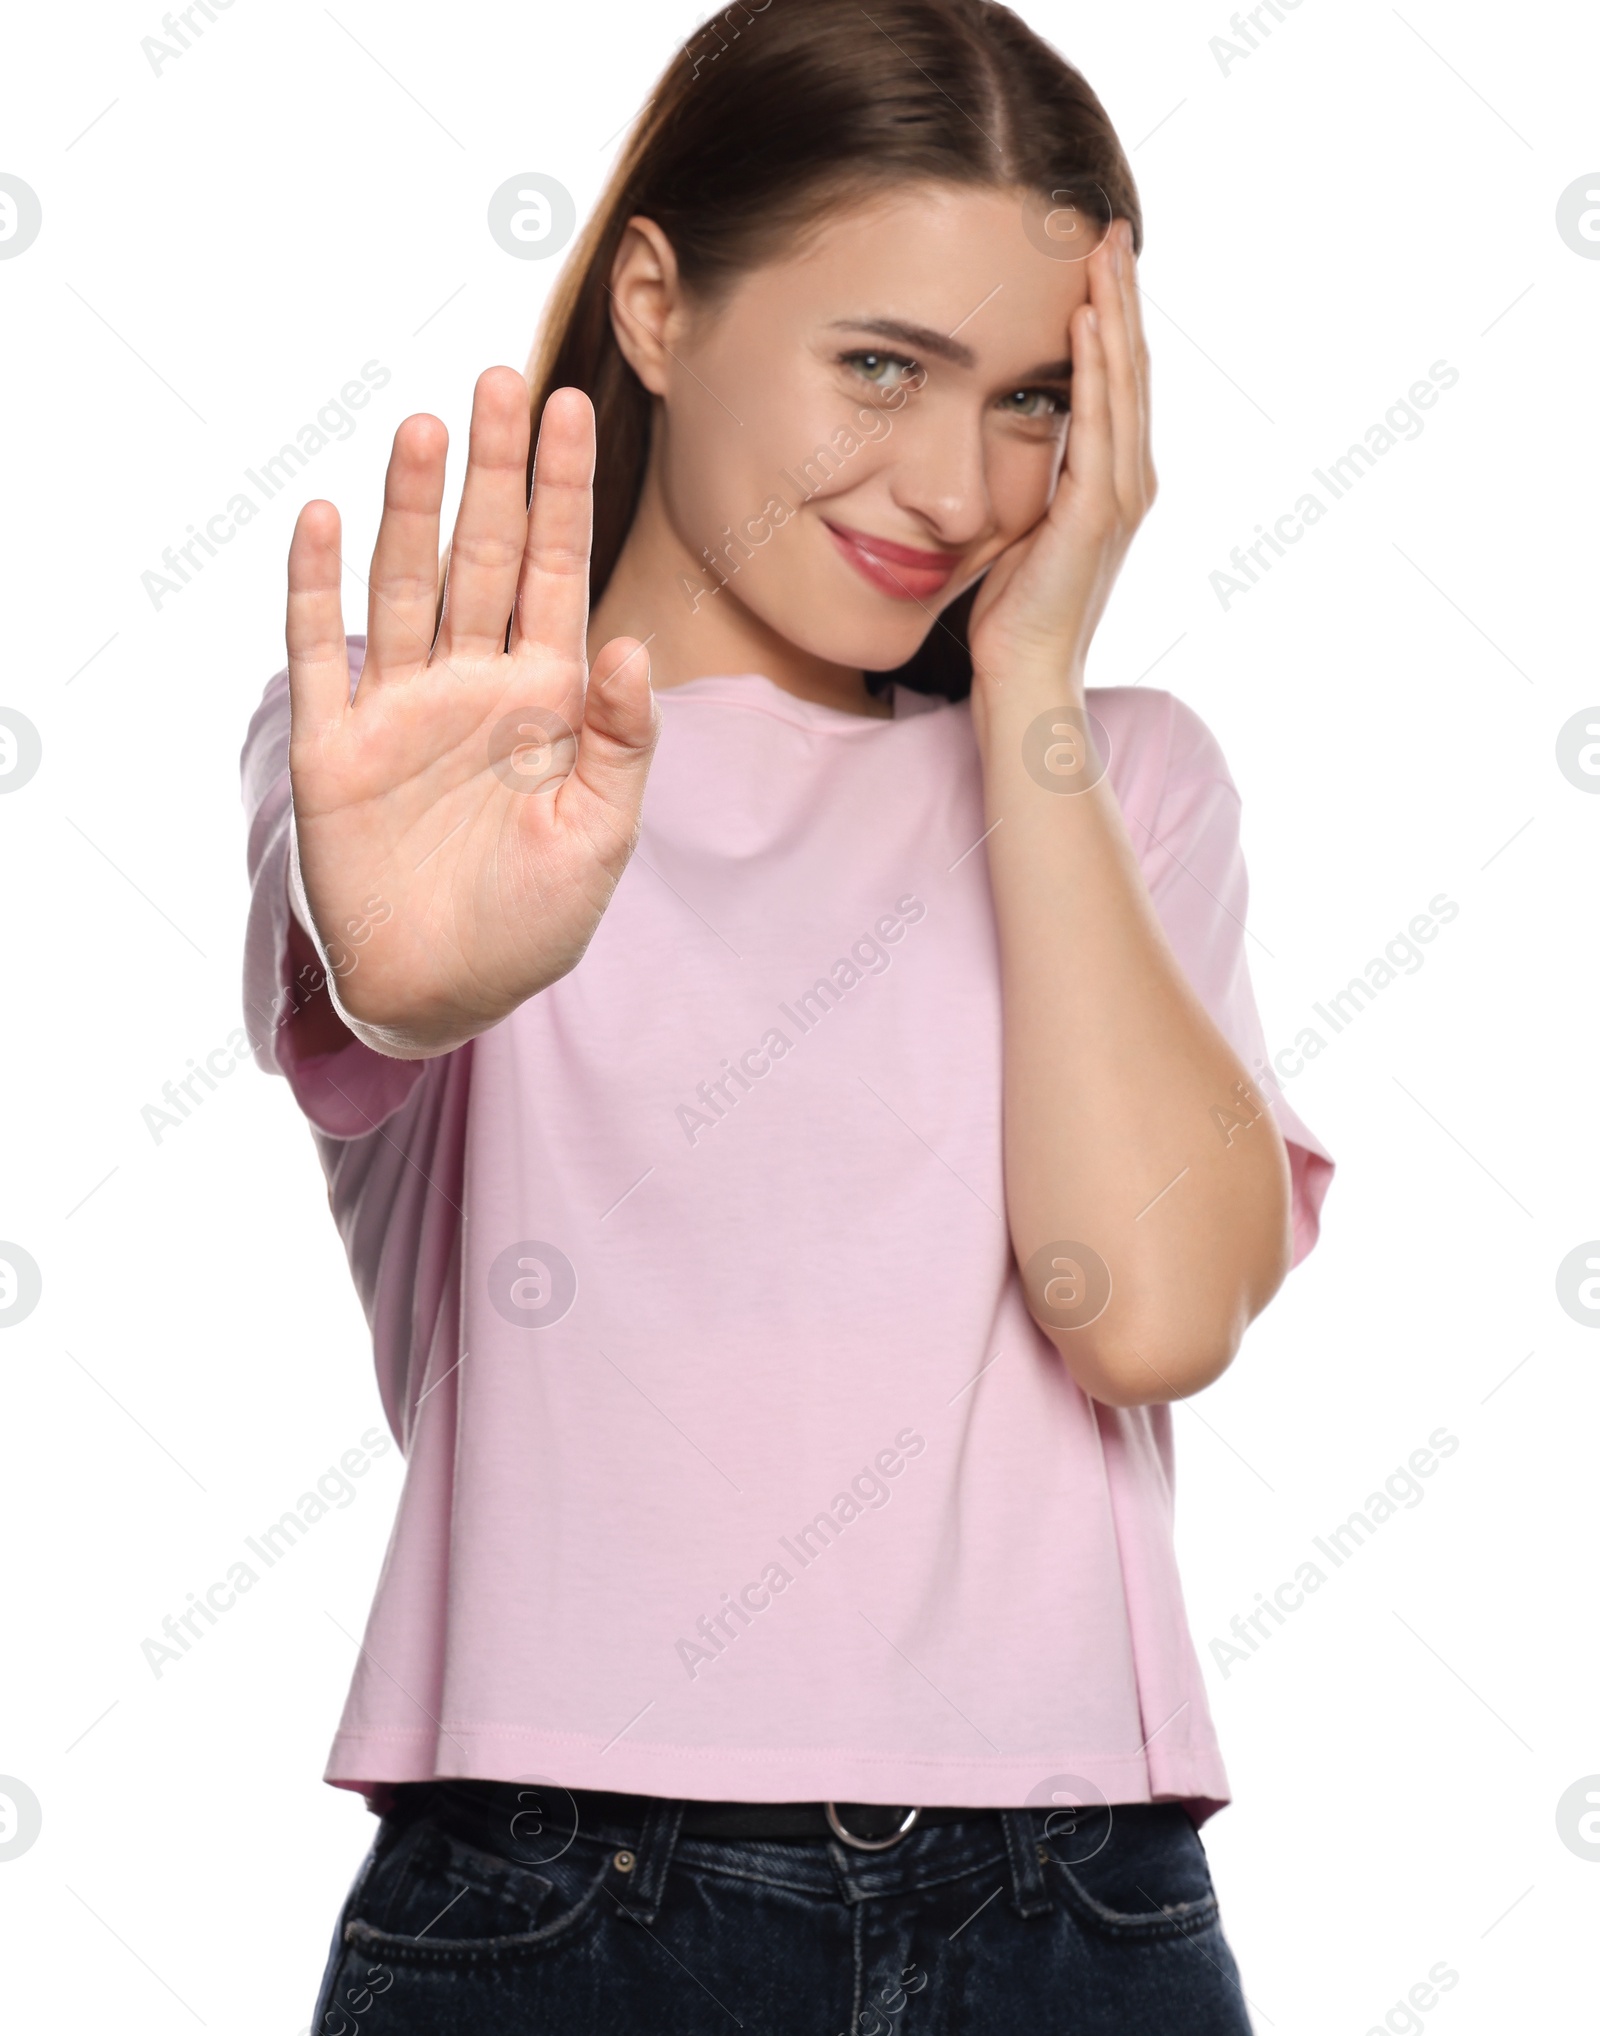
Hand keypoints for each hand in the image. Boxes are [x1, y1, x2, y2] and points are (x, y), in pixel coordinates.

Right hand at [283, 367, 658, 1057]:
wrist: (444, 994)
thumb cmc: (534, 920)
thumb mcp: (601, 836)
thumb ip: (620, 741)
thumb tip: (630, 644)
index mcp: (545, 700)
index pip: (558, 574)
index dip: (562, 492)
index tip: (568, 408)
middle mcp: (472, 685)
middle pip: (483, 557)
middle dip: (491, 473)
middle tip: (498, 381)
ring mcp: (400, 709)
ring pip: (406, 585)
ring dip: (410, 509)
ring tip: (422, 429)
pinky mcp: (335, 747)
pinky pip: (323, 653)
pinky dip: (319, 589)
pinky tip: (325, 519)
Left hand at [966, 217, 1154, 696]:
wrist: (1027, 680)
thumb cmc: (1014, 616)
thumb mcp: (1023, 527)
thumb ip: (1033, 478)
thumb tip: (1010, 430)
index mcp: (1114, 482)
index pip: (1117, 381)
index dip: (1114, 317)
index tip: (1099, 255)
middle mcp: (1129, 482)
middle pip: (1130, 367)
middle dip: (1122, 294)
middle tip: (1111, 224)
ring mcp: (1118, 499)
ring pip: (1122, 385)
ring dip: (1114, 312)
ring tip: (1104, 249)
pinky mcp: (1094, 517)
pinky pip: (1097, 428)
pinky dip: (1092, 372)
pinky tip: (1084, 323)